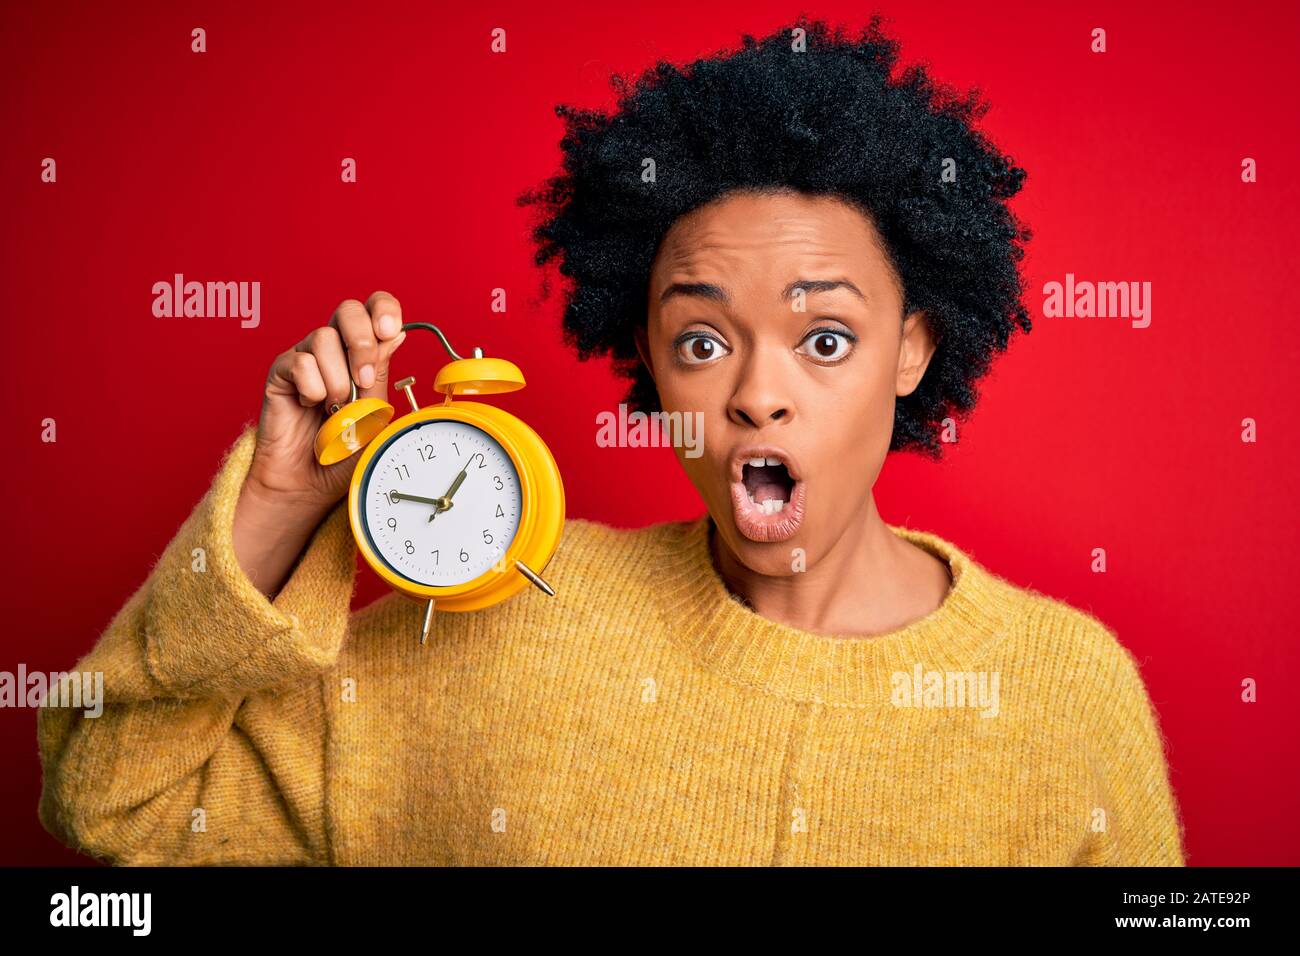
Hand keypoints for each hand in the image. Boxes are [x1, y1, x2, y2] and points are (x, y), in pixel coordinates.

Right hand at [233, 292, 405, 596]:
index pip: (374, 308)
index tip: (390, 331)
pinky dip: (311, 387)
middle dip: (362, 342)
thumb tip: (397, 333)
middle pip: (348, 310)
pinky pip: (298, 361)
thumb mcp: (376, 412)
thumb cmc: (345, 451)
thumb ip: (383, 372)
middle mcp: (335, 349)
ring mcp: (306, 357)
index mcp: (364, 353)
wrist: (312, 482)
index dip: (383, 309)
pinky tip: (310, 407)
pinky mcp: (281, 372)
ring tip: (335, 407)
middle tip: (366, 379)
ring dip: (337, 378)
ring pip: (323, 337)